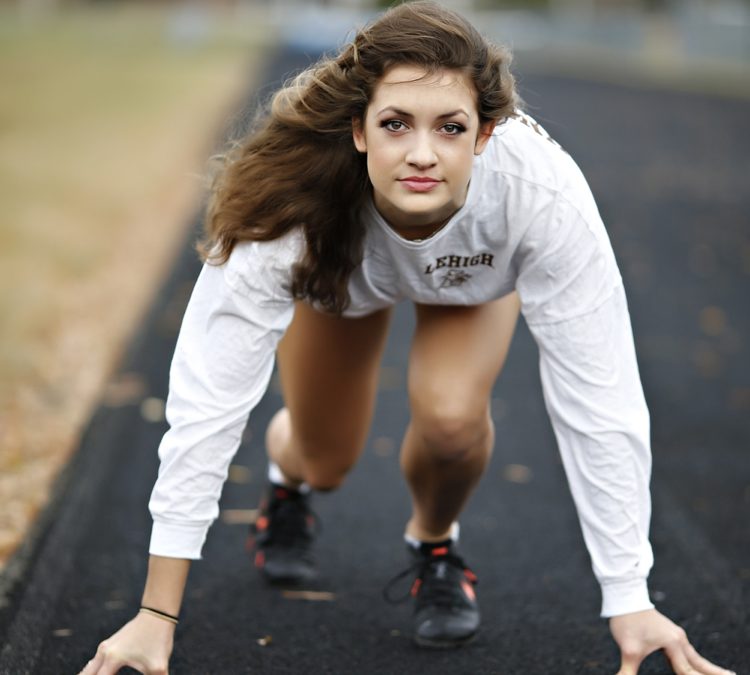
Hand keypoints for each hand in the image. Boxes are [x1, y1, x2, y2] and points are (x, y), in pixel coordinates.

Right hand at [78, 612, 174, 674]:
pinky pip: (95, 663)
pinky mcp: (110, 644)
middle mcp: (104, 652)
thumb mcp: (159, 667)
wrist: (158, 613)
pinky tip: (98, 674)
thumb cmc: (158, 640)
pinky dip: (94, 672)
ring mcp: (106, 646)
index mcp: (112, 659)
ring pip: (89, 669)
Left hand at [609, 609, 734, 674]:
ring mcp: (676, 635)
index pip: (687, 671)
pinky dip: (695, 661)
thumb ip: (628, 671)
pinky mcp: (670, 634)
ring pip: (695, 657)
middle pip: (699, 663)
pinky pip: (687, 652)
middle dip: (714, 672)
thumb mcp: (627, 649)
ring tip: (724, 674)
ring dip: (707, 668)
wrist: (624, 598)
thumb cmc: (626, 622)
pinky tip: (697, 666)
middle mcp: (679, 638)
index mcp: (673, 642)